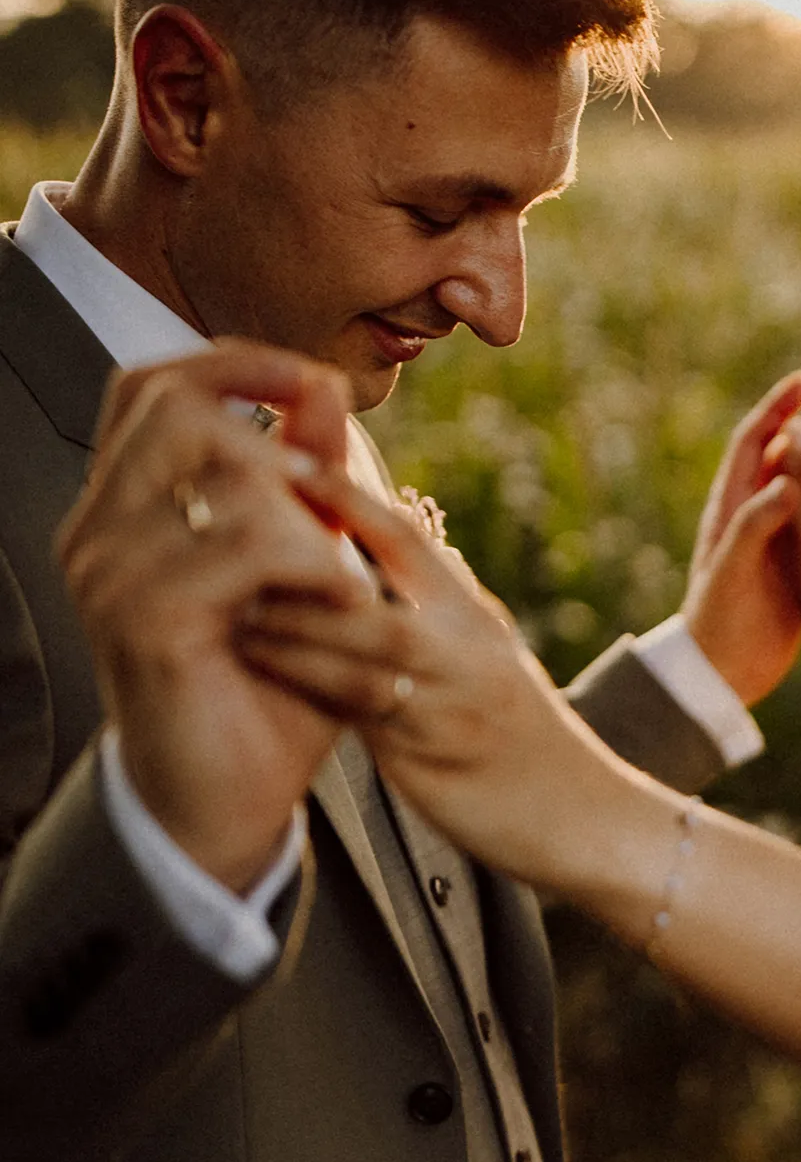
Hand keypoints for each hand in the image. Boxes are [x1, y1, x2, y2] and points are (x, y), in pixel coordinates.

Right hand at [58, 341, 371, 891]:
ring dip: (307, 513)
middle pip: (178, 407)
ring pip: (222, 472)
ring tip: (341, 572)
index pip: (153, 385)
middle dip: (276, 438)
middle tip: (332, 502)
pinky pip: (243, 544)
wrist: (232, 800)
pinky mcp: (144, 623)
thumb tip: (324, 387)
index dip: (235, 361)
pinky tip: (339, 599)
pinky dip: (313, 561)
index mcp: (124, 508)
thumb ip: (309, 475)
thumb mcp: (304, 560)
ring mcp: (110, 576)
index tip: (313, 380)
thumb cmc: (269, 683)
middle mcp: (99, 532)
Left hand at [234, 476, 648, 894]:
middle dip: (302, 547)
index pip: (405, 534)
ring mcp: (453, 695)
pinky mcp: (434, 751)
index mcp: (473, 613)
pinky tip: (255, 665)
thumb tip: (386, 548)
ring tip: (224, 595)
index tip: (282, 454)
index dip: (344, 491)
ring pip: (367, 639)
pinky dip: (306, 679)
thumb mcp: (483, 658)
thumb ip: (433, 609)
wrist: (582, 817)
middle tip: (228, 516)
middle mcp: (468, 642)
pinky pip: (360, 706)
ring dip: (292, 617)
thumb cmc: (519, 739)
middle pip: (382, 574)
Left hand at [681, 373, 800, 706]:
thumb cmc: (719, 620)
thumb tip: (787, 480)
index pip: (753, 443)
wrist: (723, 673)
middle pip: (784, 455)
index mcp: (731, 507)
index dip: (775, 409)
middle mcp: (753, 514)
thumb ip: (756, 524)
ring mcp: (775, 536)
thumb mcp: (734, 569)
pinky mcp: (794, 561)